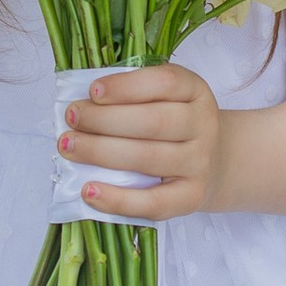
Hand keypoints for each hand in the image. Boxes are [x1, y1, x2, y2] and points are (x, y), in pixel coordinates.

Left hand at [59, 62, 222, 219]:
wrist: (217, 162)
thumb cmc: (175, 125)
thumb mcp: (166, 98)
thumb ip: (132, 94)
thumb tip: (84, 104)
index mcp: (194, 91)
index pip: (164, 83)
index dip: (126, 86)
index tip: (92, 91)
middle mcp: (203, 126)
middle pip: (152, 122)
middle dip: (103, 120)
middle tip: (72, 118)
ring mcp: (199, 164)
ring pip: (147, 158)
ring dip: (100, 152)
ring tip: (69, 147)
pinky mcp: (191, 197)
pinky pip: (153, 202)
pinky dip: (117, 199)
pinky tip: (89, 191)